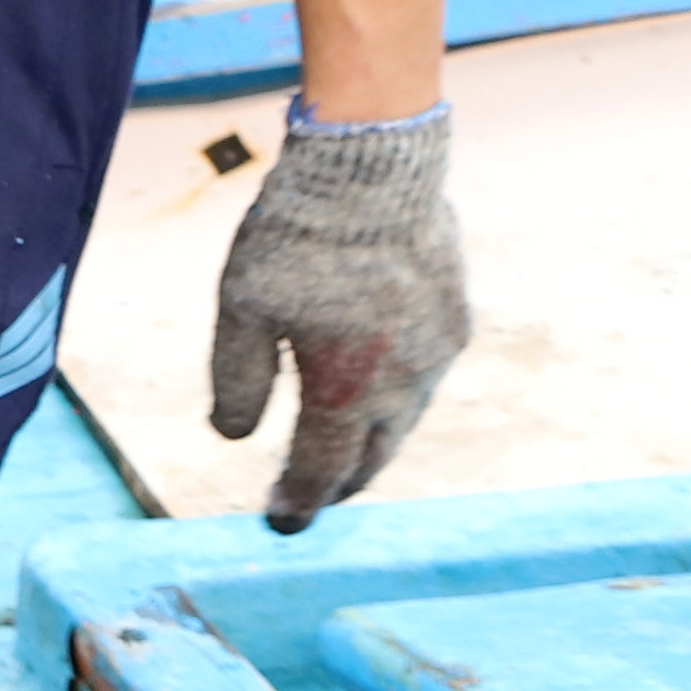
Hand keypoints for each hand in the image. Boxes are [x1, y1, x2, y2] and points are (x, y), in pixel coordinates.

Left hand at [210, 104, 467, 532]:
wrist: (373, 168)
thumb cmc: (295, 237)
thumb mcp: (243, 309)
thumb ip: (240, 380)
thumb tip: (234, 437)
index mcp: (346, 389)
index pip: (321, 469)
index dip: (299, 501)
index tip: (280, 522)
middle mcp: (403, 384)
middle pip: (373, 456)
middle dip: (340, 482)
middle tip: (314, 495)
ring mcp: (439, 353)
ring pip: (405, 420)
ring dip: (372, 440)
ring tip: (341, 447)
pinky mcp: (456, 319)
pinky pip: (424, 376)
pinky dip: (395, 394)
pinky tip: (373, 382)